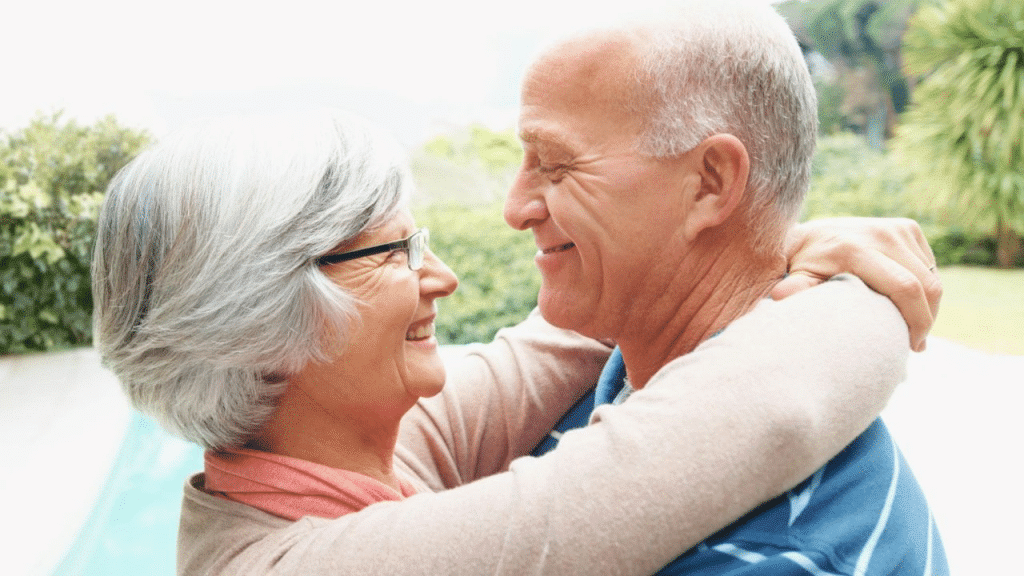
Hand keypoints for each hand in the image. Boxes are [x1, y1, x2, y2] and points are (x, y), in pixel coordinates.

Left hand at [771, 217, 941, 351]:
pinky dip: (924, 288)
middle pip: (926, 286)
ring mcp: (896, 228)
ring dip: (927, 306)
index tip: (912, 345)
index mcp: (855, 249)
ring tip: (912, 326)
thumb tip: (779, 297)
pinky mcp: (907, 227)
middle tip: (915, 343)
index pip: (905, 288)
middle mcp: (880, 233)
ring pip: (931, 277)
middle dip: (926, 319)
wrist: (808, 236)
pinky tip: (908, 302)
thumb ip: (794, 289)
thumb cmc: (802, 267)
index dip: (917, 321)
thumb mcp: (797, 279)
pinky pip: (928, 265)